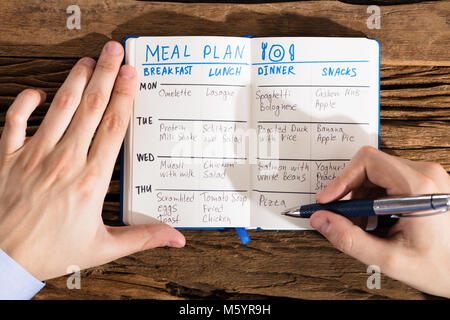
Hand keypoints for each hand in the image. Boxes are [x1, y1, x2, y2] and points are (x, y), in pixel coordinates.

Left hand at [0, 41, 184, 280]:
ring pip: (59, 107)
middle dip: (105, 75)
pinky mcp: (7, 157)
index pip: (113, 127)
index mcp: (90, 180)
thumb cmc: (52, 252)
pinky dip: (24, 101)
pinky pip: (14, 120)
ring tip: (87, 61)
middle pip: (91, 108)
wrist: (3, 260)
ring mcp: (34, 155)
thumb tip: (176, 237)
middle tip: (114, 51)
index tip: (131, 75)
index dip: (124, 96)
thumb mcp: (103, 248)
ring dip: (75, 81)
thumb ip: (143, 237)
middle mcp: (65, 160)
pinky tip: (37, 91)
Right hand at [310, 146, 449, 296]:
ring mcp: (425, 176)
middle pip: (369, 166)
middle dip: (349, 192)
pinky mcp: (422, 182)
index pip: (368, 162)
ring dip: (359, 198)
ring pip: (374, 173)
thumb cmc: (441, 267)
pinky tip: (376, 221)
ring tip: (363, 226)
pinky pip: (386, 180)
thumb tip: (321, 220)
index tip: (327, 201)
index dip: (341, 179)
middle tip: (343, 218)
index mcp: (420, 187)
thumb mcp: (389, 259)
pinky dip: (372, 199)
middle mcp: (425, 174)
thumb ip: (349, 239)